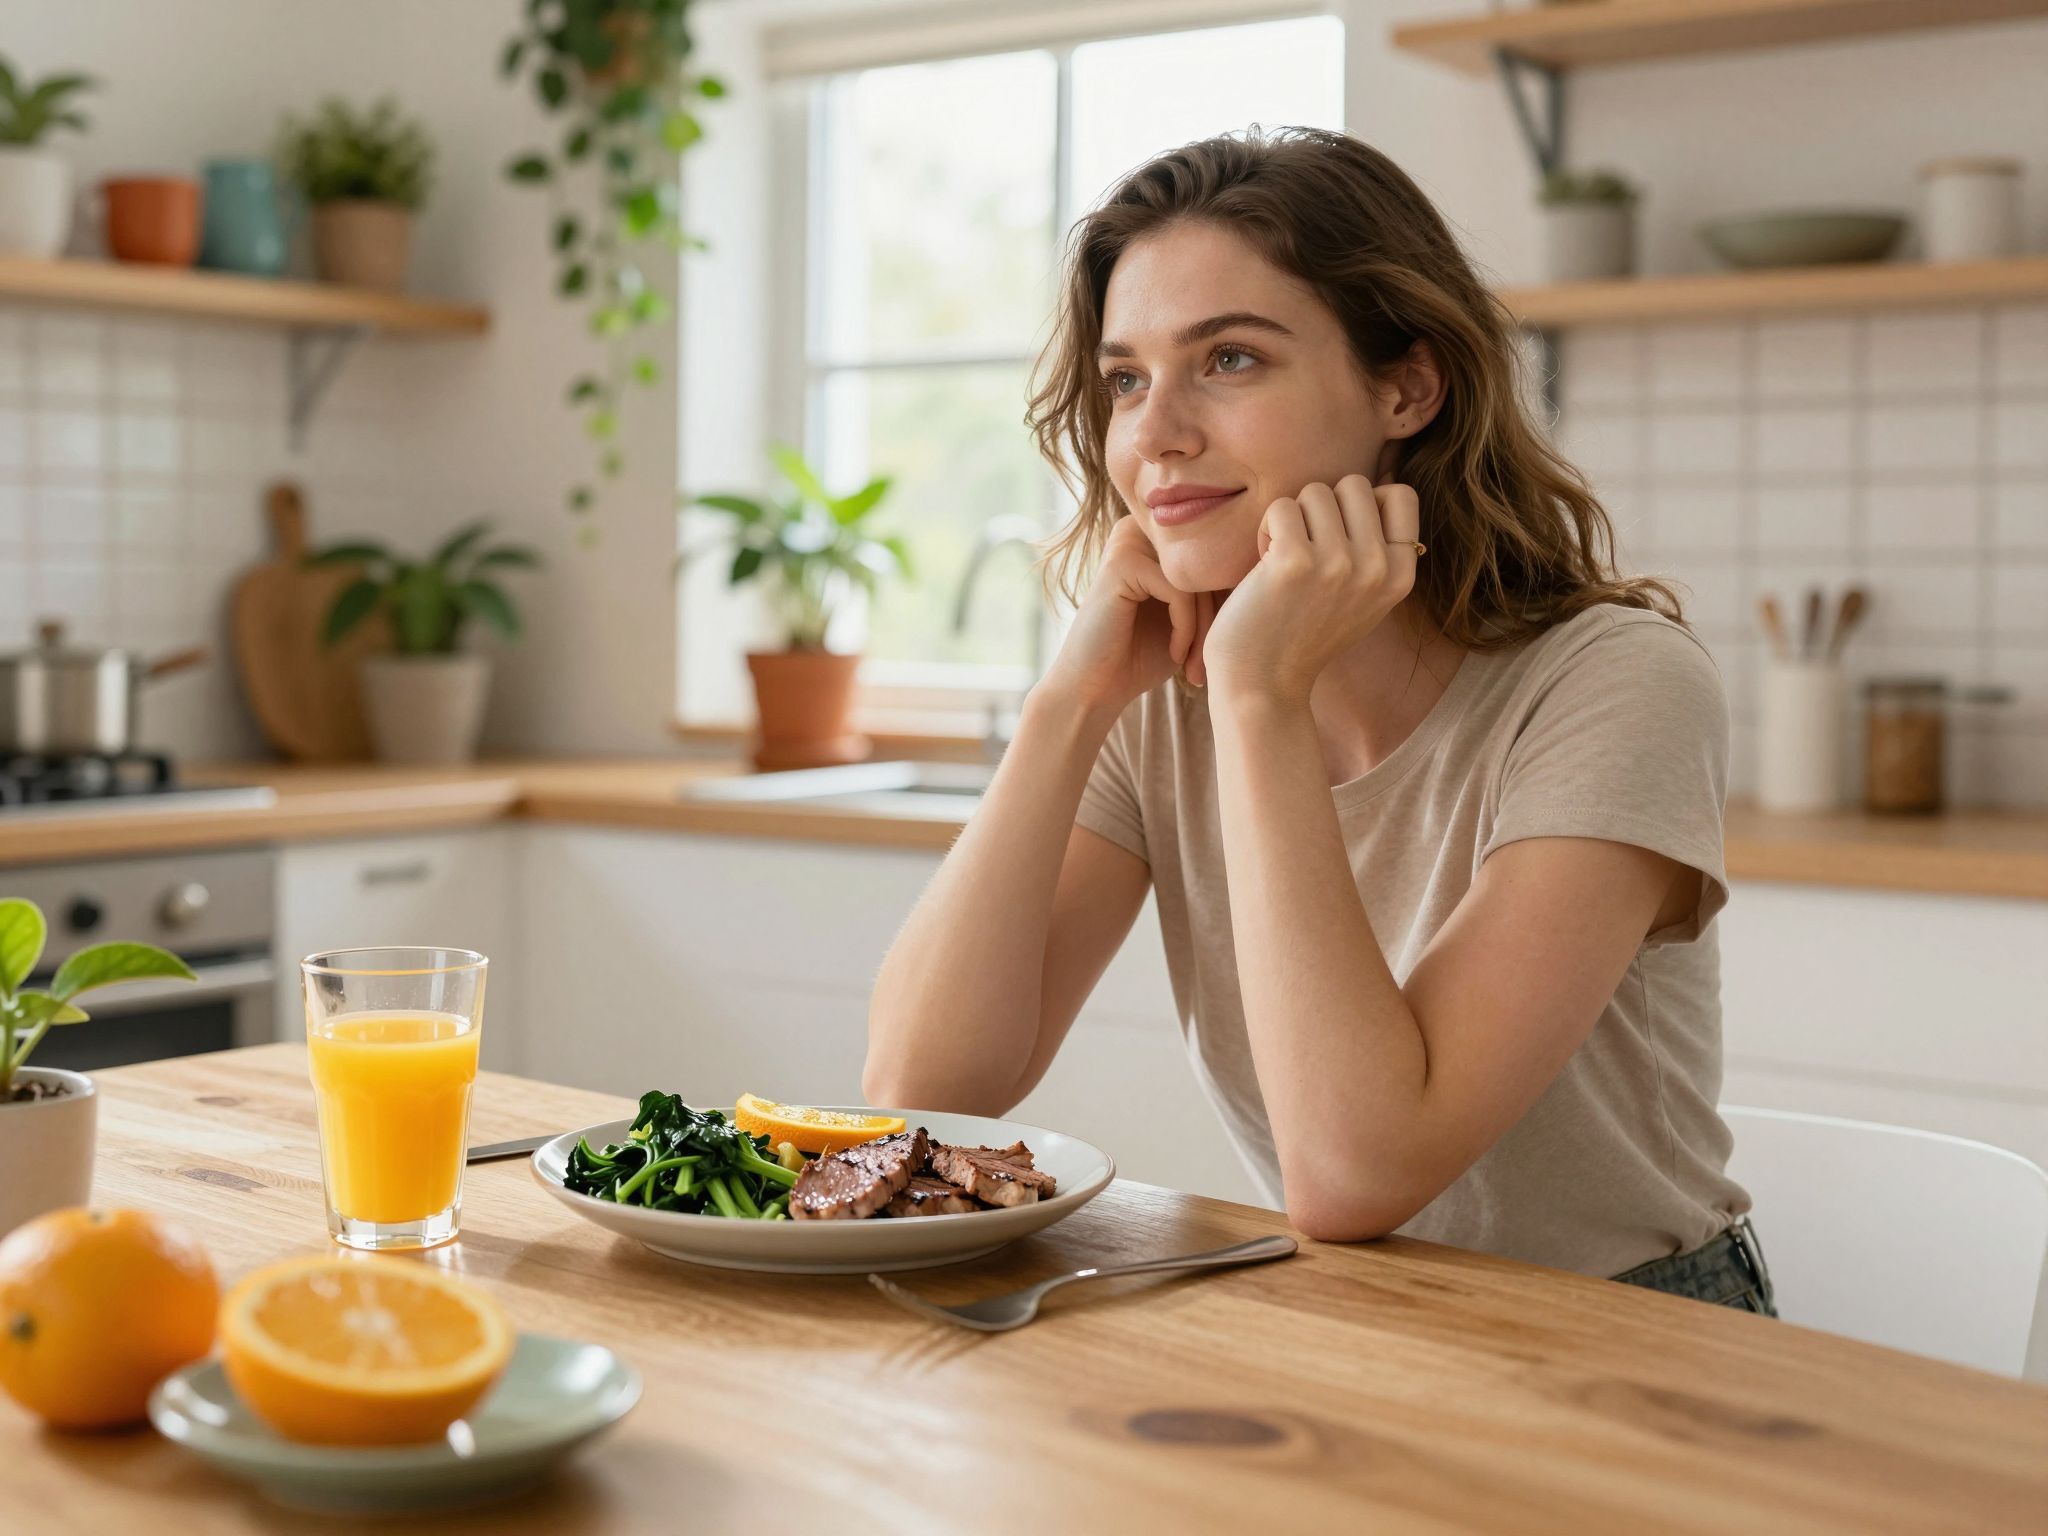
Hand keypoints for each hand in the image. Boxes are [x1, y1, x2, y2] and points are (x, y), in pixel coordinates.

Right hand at [1038, 516, 1212, 721]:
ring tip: (1195, 663)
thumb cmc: (1143, 655)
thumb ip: (1214, 588)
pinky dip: (1186, 629)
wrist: (1095, 688)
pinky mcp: (1122, 562)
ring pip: (1198, 579)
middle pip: (1209, 564)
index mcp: (1156, 536)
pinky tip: (1176, 655)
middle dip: (1217, 618)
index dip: (1230, 603)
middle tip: (1207, 663)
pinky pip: (1180, 591)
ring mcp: (1128, 541)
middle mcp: (1140, 529)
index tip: (1223, 647)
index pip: (1216, 556)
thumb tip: (1265, 568)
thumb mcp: (1189, 618)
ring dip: (1204, 627)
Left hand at [1201, 475, 1420, 706]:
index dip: (1365, 502)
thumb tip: (1383, 481)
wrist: (1264, 684)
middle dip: (1323, 508)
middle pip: (1354, 484)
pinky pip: (1280, 507)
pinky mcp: (1295, 561)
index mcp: (1401, 575)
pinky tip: (1263, 565)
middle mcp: (1377, 567)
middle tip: (1306, 547)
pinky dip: (1266, 529)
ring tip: (1284, 559)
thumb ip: (1380, 548)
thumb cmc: (1305, 633)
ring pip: (1315, 492)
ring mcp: (1338, 563)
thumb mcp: (1365, 596)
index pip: (1401, 493)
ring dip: (1292, 519)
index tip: (1340, 535)